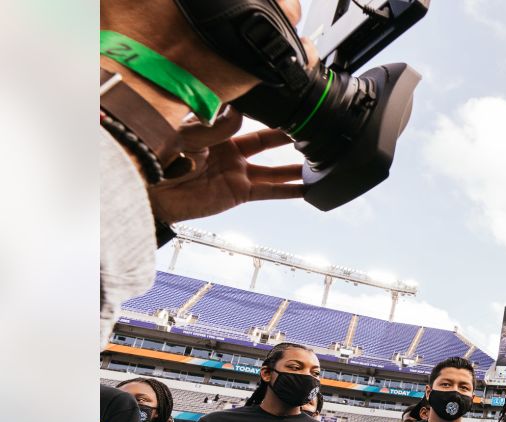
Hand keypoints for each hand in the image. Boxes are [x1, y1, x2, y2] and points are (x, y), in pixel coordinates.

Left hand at [148, 108, 304, 224]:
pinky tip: (307, 188)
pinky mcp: (239, 193)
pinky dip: (289, 191)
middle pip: (265, 140)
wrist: (148, 192)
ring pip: (273, 167)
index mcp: (213, 132)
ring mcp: (235, 173)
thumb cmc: (156, 158)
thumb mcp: (186, 133)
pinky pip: (270, 191)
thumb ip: (216, 126)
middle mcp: (227, 151)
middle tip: (308, 127)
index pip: (244, 118)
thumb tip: (239, 115)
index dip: (260, 112)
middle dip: (286, 135)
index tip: (278, 104)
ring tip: (318, 160)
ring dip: (294, 165)